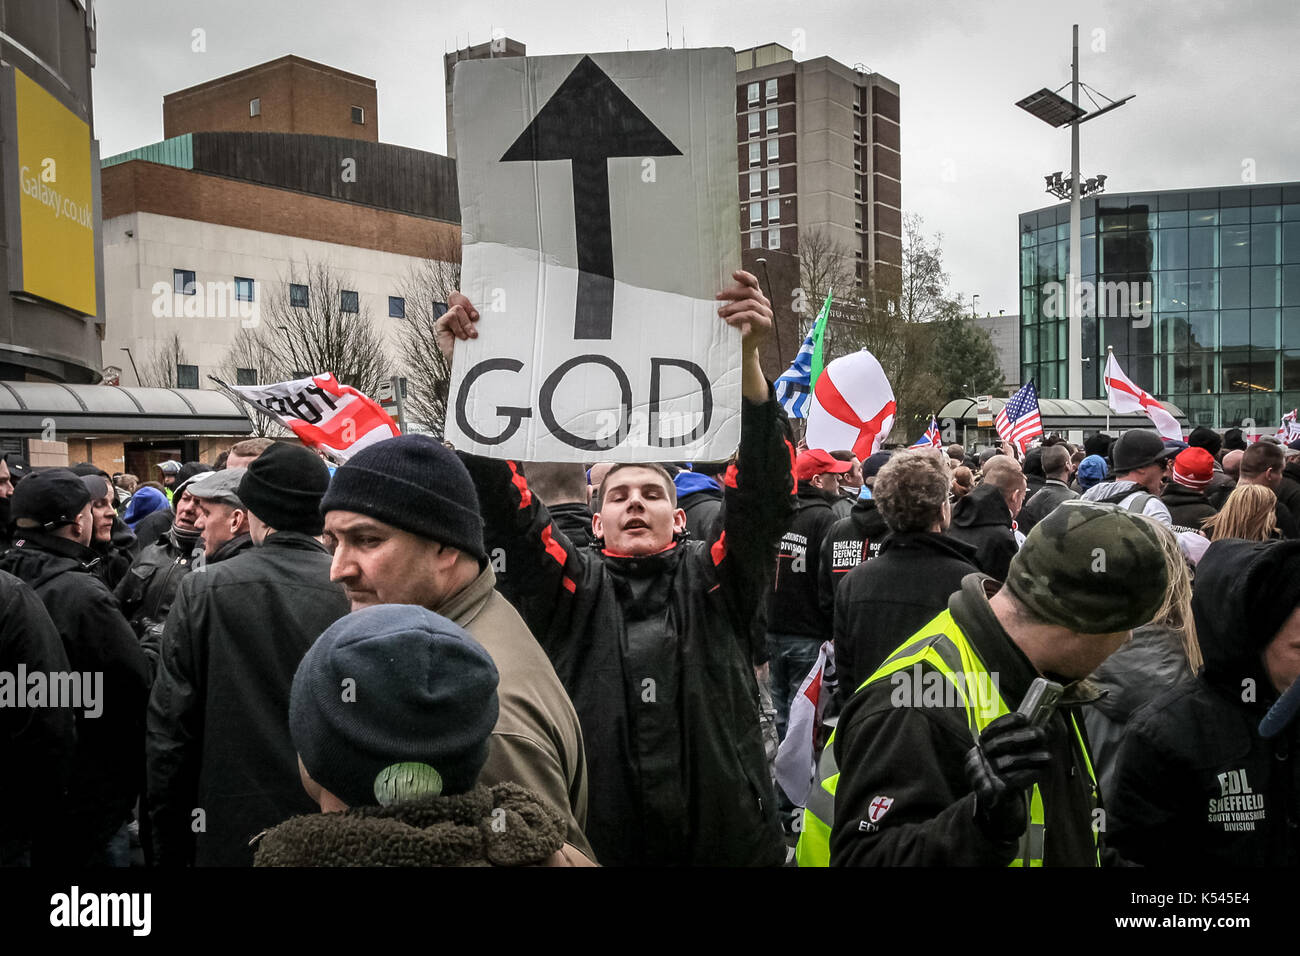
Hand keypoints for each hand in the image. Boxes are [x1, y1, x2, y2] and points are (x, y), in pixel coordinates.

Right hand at [434, 291, 479, 360]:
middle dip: (468, 307)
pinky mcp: (441, 325)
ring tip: (472, 336)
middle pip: (456, 296)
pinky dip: (459, 328)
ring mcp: (447, 321)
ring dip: (467, 324)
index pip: (463, 296)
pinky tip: (463, 338)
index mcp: (465, 314)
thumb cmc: (480, 350)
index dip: (469, 300)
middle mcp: (455, 316)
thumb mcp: (484, 330)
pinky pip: (451, 316)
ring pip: (457, 309)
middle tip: (476, 319)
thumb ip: (480, 318)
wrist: (471, 365)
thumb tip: (483, 307)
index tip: (478, 313)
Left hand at [716, 269, 771, 353]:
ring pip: (750, 303)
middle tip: (718, 296)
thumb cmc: (737, 328)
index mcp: (757, 297)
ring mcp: (766, 314)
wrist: (743, 348)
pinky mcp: (765, 324)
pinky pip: (751, 315)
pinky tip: (729, 320)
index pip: (753, 283)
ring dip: (733, 306)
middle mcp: (764, 304)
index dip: (745, 277)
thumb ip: (732, 300)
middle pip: (750, 291)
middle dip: (732, 293)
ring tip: (721, 312)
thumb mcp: (733, 311)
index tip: (734, 274)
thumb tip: (720, 292)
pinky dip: (738, 316)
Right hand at [963, 711, 1050, 841]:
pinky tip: (1041, 770)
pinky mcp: (994, 794)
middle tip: (1040, 734)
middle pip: (998, 744)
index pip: (990, 731)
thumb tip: (1040, 724)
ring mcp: (983, 778)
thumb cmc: (1004, 780)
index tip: (1024, 717)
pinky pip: (1015, 780)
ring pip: (1009, 762)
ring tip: (1048, 755)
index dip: (1006, 722)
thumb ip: (1015, 744)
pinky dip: (1030, 773)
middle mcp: (976, 762)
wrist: (996, 812)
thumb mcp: (1004, 760)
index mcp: (978, 749)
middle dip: (1021, 737)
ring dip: (1032, 757)